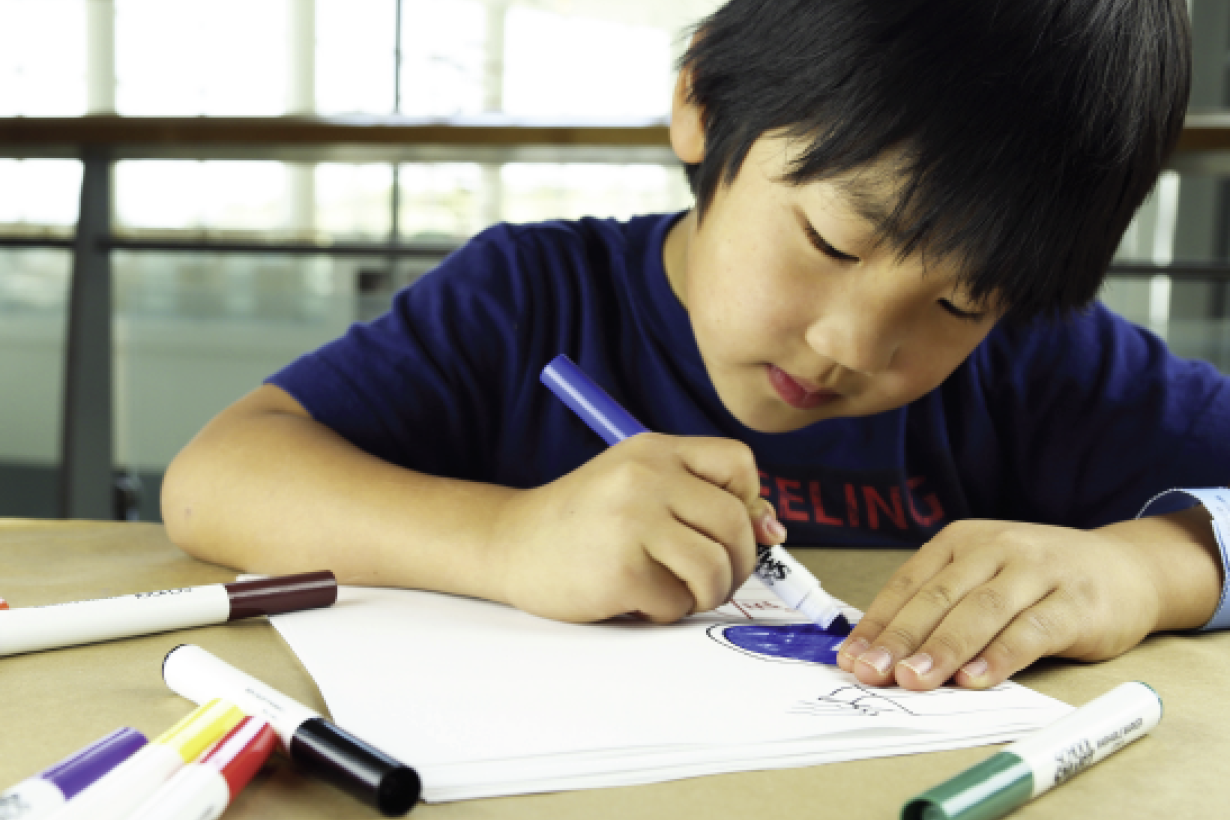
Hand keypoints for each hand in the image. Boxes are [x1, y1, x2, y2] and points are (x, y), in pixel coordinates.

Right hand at [491, 433, 785, 623]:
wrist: (510, 544)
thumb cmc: (584, 521)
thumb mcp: (639, 487)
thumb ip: (700, 497)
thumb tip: (770, 529)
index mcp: (654, 449)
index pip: (740, 462)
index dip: (748, 501)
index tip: (728, 529)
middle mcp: (646, 476)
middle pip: (736, 522)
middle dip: (737, 562)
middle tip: (711, 578)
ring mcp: (633, 521)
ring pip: (716, 567)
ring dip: (707, 593)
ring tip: (676, 592)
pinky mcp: (622, 570)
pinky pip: (678, 602)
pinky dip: (666, 611)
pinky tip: (637, 600)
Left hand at [835, 519, 1165, 690]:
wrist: (1127, 568)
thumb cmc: (1038, 581)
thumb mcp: (983, 577)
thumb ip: (940, 607)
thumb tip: (880, 652)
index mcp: (961, 540)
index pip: (909, 584)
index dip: (878, 623)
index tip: (851, 659)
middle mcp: (995, 547)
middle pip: (938, 597)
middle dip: (900, 638)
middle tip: (873, 672)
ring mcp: (1037, 571)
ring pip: (980, 611)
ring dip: (943, 649)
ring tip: (913, 681)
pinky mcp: (1076, 602)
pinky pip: (1031, 631)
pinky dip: (1000, 656)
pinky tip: (975, 680)